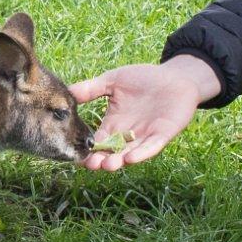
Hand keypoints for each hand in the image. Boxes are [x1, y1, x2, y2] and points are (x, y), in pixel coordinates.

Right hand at [71, 54, 220, 169]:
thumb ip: (91, 88)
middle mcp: (127, 135)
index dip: (88, 151)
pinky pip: (151, 147)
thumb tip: (67, 92)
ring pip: (129, 154)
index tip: (77, 157)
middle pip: (111, 153)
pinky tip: (130, 158)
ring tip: (109, 165)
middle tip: (92, 164)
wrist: (175, 77)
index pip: (97, 142)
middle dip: (102, 161)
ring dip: (119, 161)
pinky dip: (141, 154)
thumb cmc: (144, 78)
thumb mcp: (113, 80)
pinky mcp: (162, 135)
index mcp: (113, 124)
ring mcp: (145, 136)